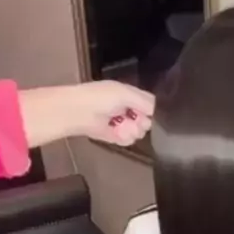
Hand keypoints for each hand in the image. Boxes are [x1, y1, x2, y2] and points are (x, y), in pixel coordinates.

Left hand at [19, 81, 154, 149]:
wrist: (76, 113)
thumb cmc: (99, 98)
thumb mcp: (125, 93)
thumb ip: (145, 101)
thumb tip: (156, 112)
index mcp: (127, 93)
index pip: (149, 103)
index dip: (151, 110)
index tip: (148, 113)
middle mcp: (125, 107)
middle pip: (146, 120)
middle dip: (141, 122)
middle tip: (132, 120)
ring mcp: (119, 123)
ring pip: (137, 132)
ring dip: (131, 131)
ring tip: (121, 127)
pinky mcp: (112, 136)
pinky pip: (126, 140)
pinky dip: (123, 138)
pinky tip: (117, 134)